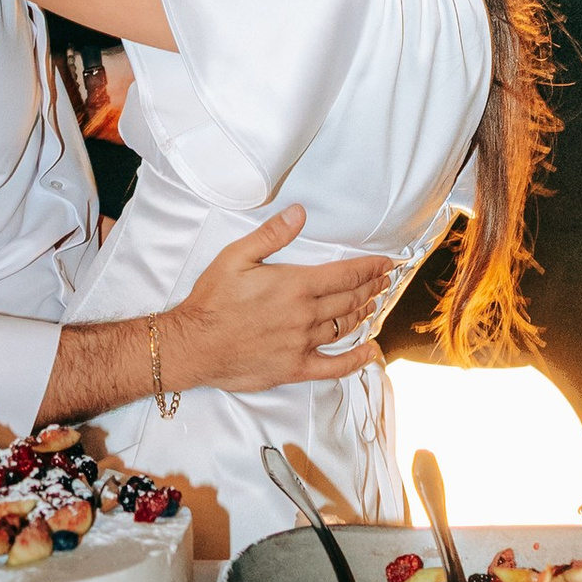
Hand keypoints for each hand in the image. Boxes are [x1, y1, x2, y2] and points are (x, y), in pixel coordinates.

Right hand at [164, 208, 394, 392]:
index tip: (387, 263)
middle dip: (372, 288)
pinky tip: (369, 353)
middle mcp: (304, 315)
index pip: (346, 275)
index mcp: (294, 285)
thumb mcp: (235, 256)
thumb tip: (299, 212)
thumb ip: (271, 235)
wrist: (193, 345)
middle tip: (384, 281)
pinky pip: (333, 367)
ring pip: (345, 327)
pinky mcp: (294, 368)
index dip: (371, 268)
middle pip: (350, 299)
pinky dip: (355, 360)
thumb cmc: (212, 300)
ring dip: (364, 313)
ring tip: (375, 303)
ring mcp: (302, 344)